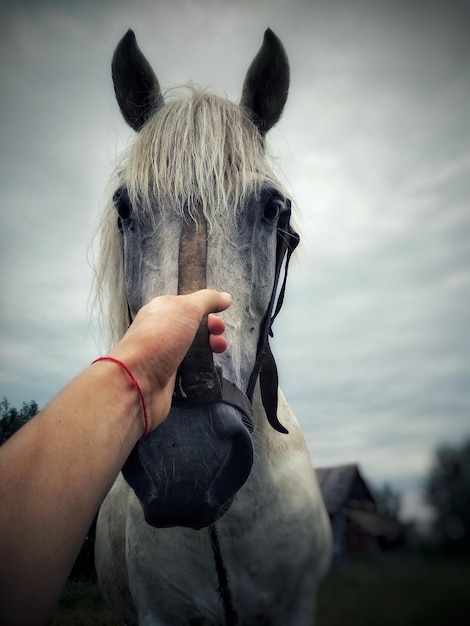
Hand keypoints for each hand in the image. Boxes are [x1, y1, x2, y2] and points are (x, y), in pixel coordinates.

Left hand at [108, 290, 231, 429]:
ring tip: (219, 351)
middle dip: (211, 328)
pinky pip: (188, 366)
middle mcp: (161, 329)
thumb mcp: (186, 309)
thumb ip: (207, 300)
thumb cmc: (161, 338)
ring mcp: (163, 353)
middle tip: (220, 336)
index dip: (206, 308)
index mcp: (161, 309)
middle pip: (192, 325)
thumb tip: (226, 296)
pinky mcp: (167, 375)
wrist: (137, 381)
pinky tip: (209, 367)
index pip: (187, 304)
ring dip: (209, 347)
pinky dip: (201, 365)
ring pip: (192, 346)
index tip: (221, 316)